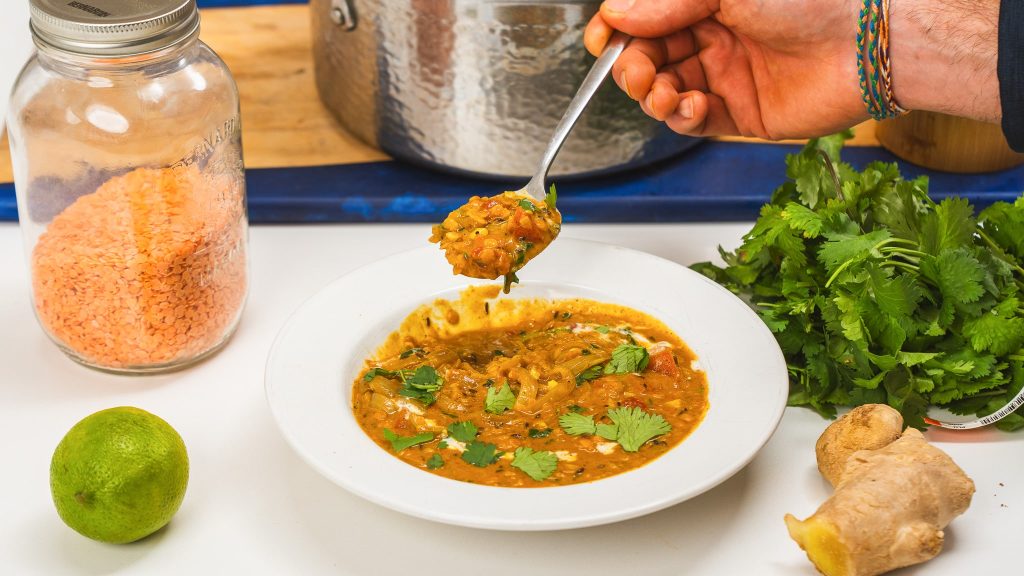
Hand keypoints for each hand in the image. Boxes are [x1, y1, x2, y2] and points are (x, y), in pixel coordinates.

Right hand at [584, 0, 867, 138]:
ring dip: (653, 95)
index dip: (616, 30)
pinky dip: (682, 117)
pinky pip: (693, 122)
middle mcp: (712, 36)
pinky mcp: (740, 114)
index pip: (644, 18)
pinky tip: (694, 104)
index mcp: (706, 1)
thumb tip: (616, 13)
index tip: (601, 41)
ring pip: (664, 92)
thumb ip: (667, 0)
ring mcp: (725, 76)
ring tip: (665, 92)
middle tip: (637, 70)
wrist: (867, 44)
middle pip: (647, 56)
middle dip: (632, 66)